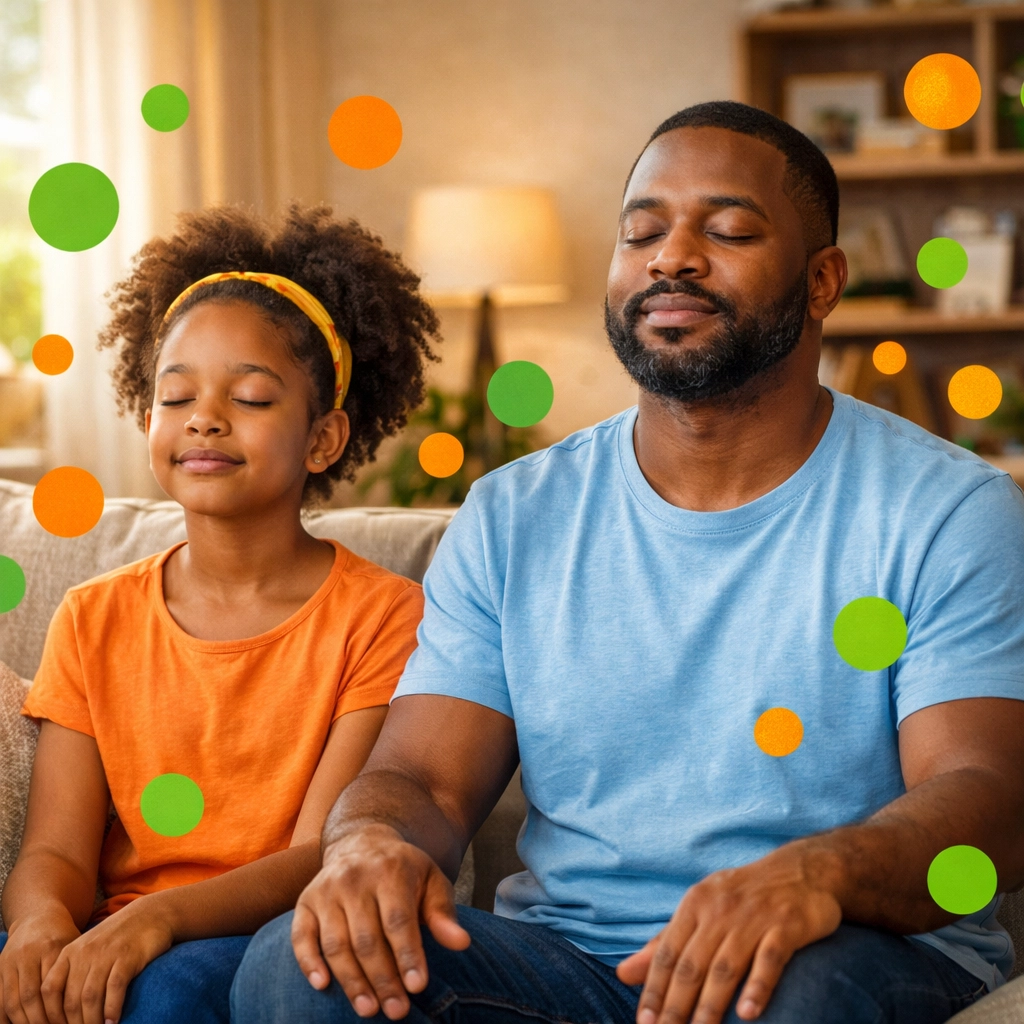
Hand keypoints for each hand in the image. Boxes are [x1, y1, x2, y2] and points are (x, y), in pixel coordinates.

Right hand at [0, 908, 79, 1023]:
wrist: (38, 916)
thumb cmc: (62, 934)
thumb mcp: (75, 944)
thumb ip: (79, 969)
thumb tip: (94, 1002)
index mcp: (52, 947)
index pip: (54, 987)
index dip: (60, 1010)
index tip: (71, 1023)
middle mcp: (29, 954)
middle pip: (32, 997)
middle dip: (42, 1020)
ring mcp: (10, 962)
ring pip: (13, 1001)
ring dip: (25, 1022)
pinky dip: (5, 1018)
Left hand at [39, 899, 172, 1023]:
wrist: (151, 913)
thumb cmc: (118, 937)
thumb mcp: (89, 949)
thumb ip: (74, 973)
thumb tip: (63, 1011)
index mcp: (70, 952)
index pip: (49, 990)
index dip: (51, 1015)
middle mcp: (85, 953)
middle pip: (70, 1000)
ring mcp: (106, 953)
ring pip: (90, 998)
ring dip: (92, 1021)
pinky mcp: (127, 956)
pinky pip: (114, 989)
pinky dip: (112, 1009)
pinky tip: (113, 1021)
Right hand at [291, 824, 469, 1019]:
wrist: (362, 843)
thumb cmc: (404, 871)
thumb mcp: (431, 881)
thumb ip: (443, 913)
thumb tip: (461, 942)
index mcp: (390, 870)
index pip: (398, 919)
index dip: (407, 955)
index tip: (417, 986)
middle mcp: (354, 878)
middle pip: (367, 938)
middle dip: (383, 978)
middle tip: (397, 1011)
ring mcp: (326, 890)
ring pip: (337, 943)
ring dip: (352, 981)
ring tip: (369, 1009)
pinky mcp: (305, 902)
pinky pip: (301, 936)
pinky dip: (309, 962)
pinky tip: (322, 985)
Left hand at [616, 843, 842, 1023]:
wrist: (802, 870)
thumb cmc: (742, 896)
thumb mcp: (700, 910)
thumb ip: (664, 943)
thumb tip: (623, 973)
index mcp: (695, 904)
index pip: (667, 953)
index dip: (654, 988)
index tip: (644, 1022)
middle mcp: (720, 910)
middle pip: (693, 964)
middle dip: (676, 1005)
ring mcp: (754, 918)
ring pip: (726, 967)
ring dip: (711, 1005)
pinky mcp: (787, 926)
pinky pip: (770, 959)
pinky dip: (758, 986)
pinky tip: (748, 1013)